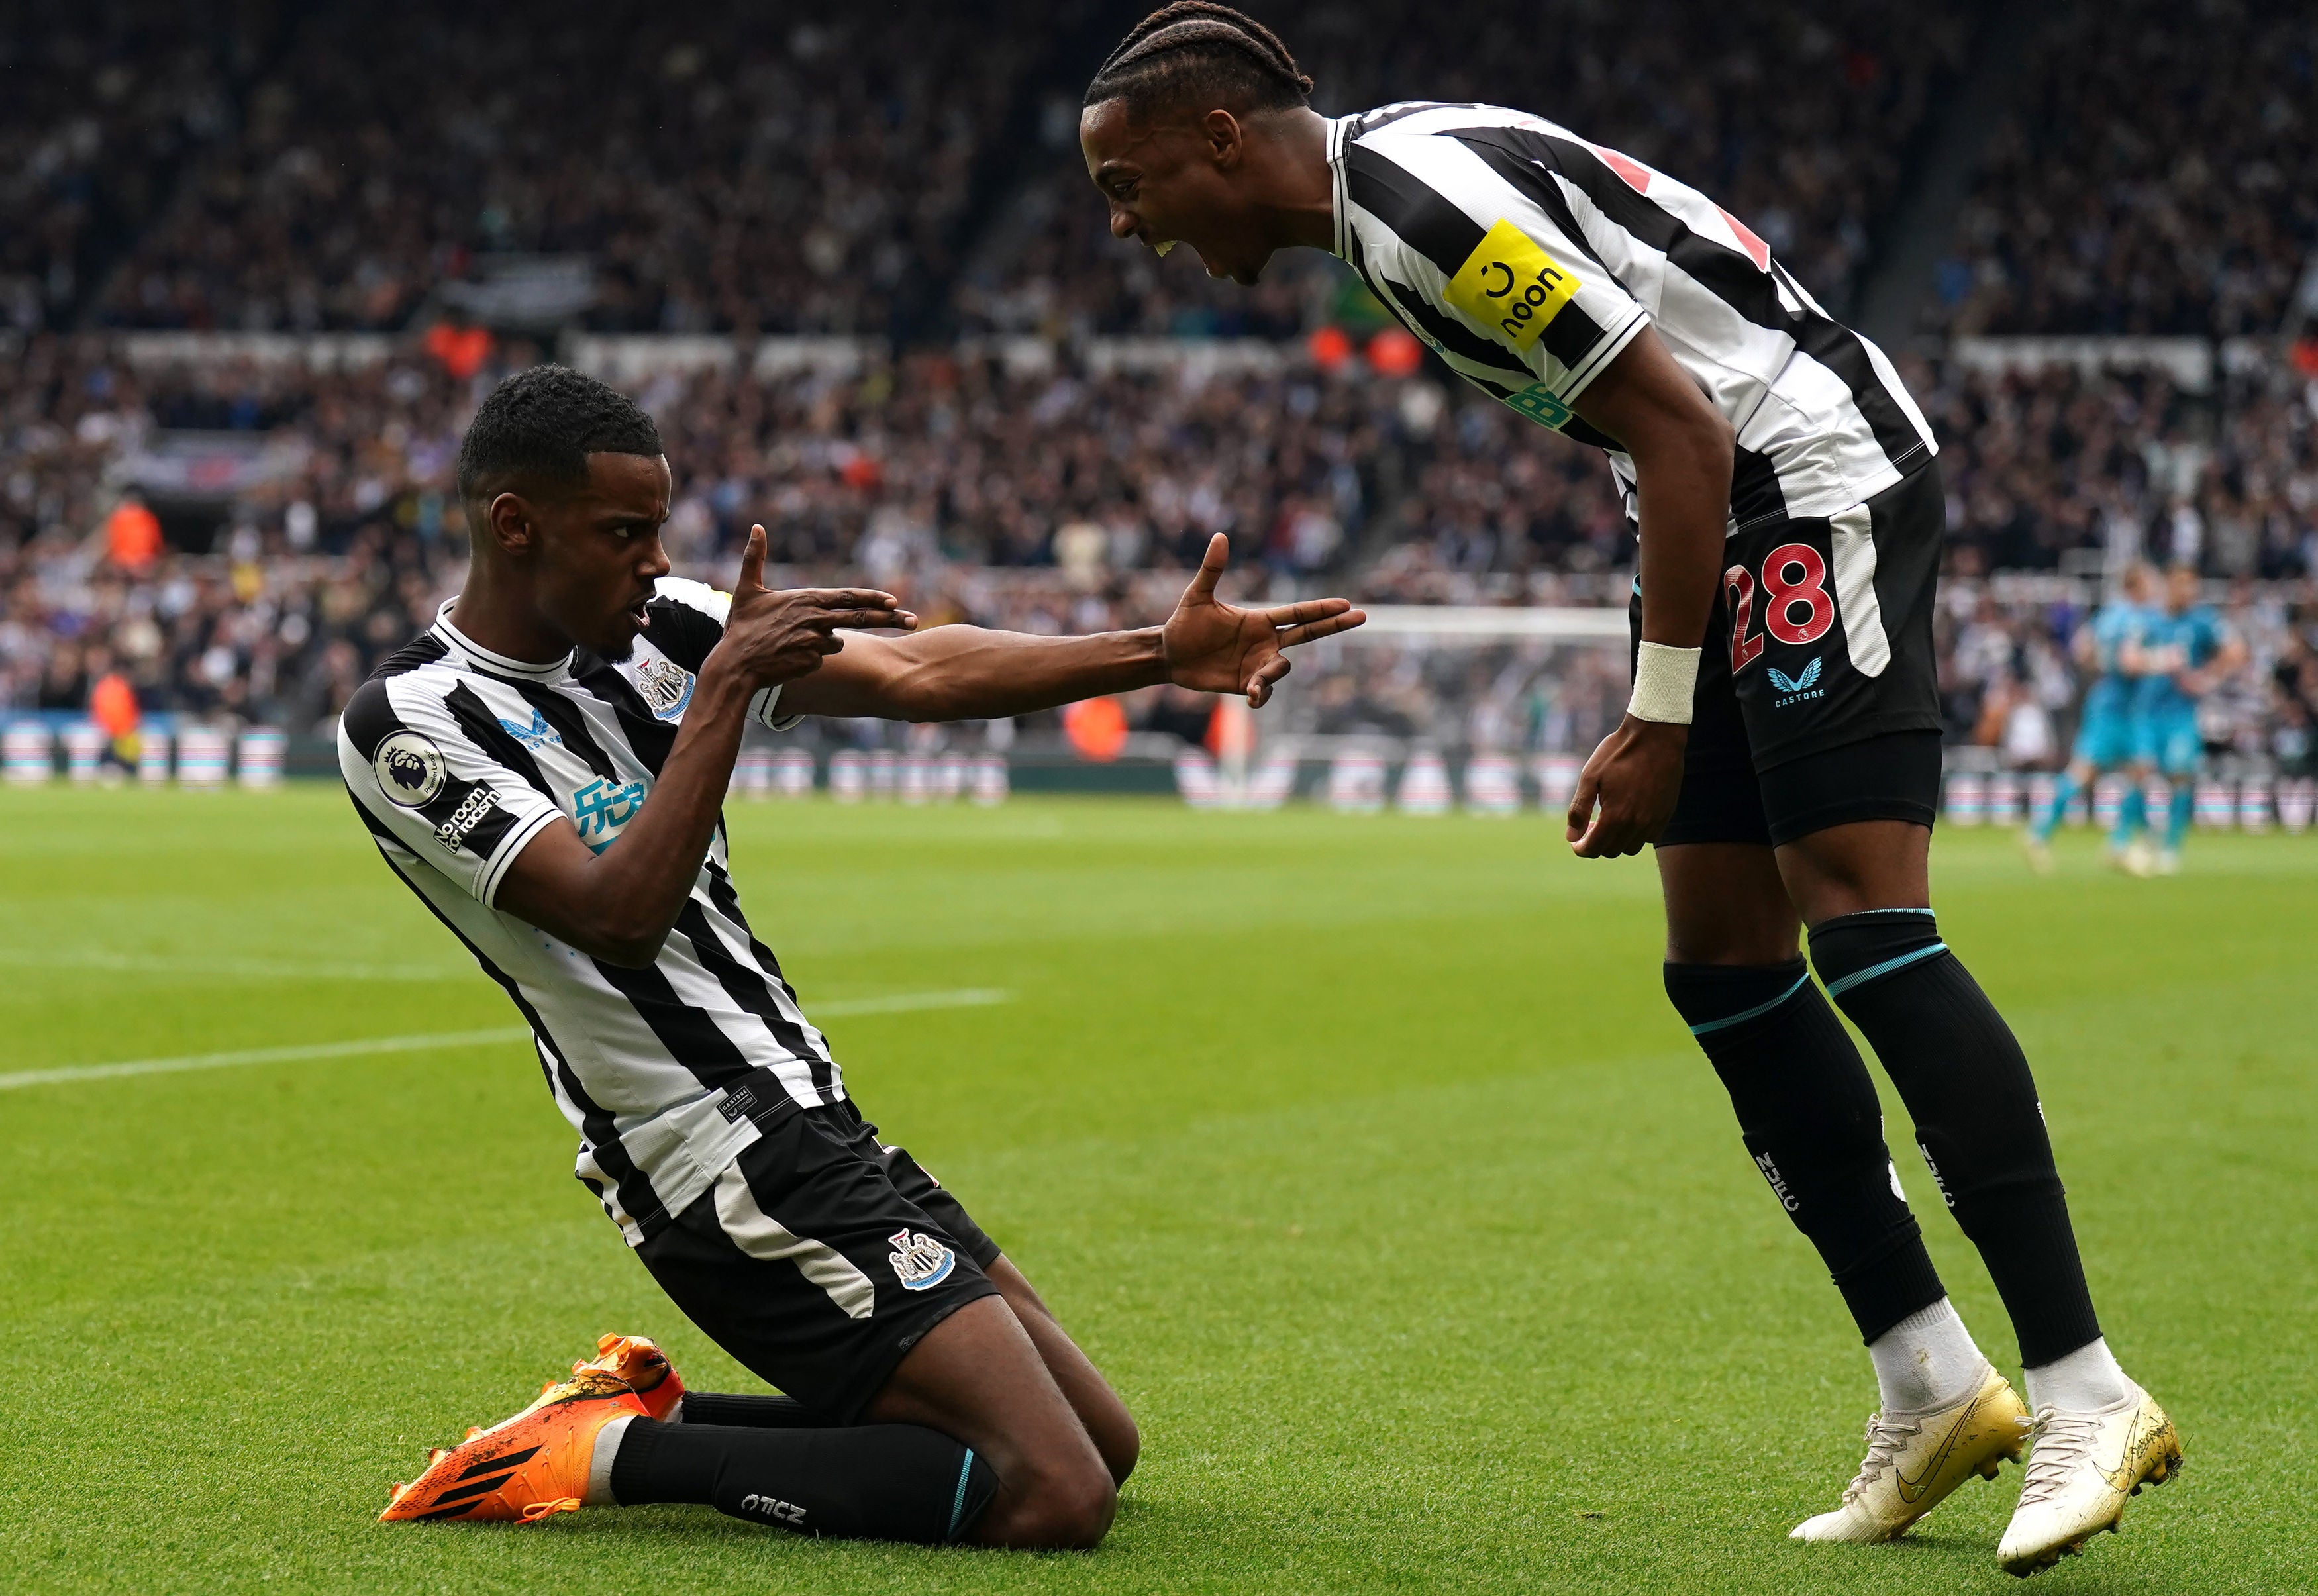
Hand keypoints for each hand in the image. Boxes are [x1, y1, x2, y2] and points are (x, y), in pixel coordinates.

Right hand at [709, 524, 917, 689]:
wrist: (735, 664)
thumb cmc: (742, 626)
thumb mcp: (748, 589)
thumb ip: (755, 557)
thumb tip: (757, 526)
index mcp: (807, 599)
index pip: (849, 597)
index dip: (873, 598)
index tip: (894, 600)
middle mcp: (816, 619)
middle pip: (860, 619)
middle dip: (889, 619)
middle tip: (912, 620)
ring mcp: (816, 642)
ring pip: (837, 641)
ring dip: (825, 641)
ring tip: (794, 642)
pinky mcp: (813, 661)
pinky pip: (822, 658)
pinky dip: (812, 656)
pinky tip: (791, 657)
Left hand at [1161, 533, 1365, 705]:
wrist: (1170, 655)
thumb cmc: (1184, 623)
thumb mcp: (1197, 595)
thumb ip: (1212, 569)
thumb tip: (1220, 537)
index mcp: (1259, 620)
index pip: (1297, 613)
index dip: (1320, 609)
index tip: (1345, 604)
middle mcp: (1264, 641)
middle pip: (1308, 633)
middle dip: (1333, 625)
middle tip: (1362, 617)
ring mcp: (1257, 663)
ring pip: (1282, 668)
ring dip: (1272, 676)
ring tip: (1255, 686)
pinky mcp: (1247, 684)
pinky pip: (1265, 692)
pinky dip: (1263, 695)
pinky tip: (1252, 699)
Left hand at [1566, 715, 1686, 857]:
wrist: (1656, 736)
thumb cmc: (1618, 753)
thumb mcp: (1590, 776)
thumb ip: (1579, 810)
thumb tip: (1570, 837)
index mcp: (1616, 816)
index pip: (1594, 848)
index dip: (1581, 849)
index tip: (1575, 842)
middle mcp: (1637, 824)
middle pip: (1611, 851)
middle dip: (1596, 843)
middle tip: (1590, 825)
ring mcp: (1655, 820)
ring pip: (1630, 848)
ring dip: (1616, 841)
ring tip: (1609, 821)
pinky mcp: (1666, 814)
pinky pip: (1648, 837)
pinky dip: (1635, 834)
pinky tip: (1628, 816)